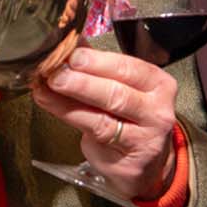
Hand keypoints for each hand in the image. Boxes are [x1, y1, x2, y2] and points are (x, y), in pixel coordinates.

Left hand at [31, 47, 178, 199]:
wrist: (145, 164)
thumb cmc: (129, 120)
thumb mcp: (121, 88)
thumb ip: (98, 67)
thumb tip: (70, 41)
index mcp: (157, 83)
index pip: (128, 67)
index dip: (97, 60)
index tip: (69, 51)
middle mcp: (158, 109)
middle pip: (117, 91)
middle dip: (82, 79)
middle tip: (55, 70)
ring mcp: (146, 136)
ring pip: (105, 114)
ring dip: (72, 96)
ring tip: (48, 85)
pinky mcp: (129, 157)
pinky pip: (95, 132)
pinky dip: (68, 114)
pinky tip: (50, 103)